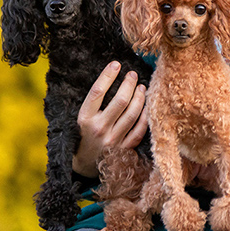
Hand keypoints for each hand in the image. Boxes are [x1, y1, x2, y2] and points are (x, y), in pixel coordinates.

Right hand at [72, 62, 147, 177]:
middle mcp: (99, 129)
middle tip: (133, 74)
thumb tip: (111, 77)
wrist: (84, 165)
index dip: (107, 75)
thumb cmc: (83, 136)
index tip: (116, 64)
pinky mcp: (124, 150)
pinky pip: (139, 130)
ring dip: (140, 98)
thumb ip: (94, 102)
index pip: (98, 92)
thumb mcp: (81, 118)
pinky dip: (145, 116)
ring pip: (132, 114)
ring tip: (142, 87)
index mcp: (85, 119)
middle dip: (129, 84)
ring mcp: (113, 141)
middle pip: (119, 101)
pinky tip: (147, 105)